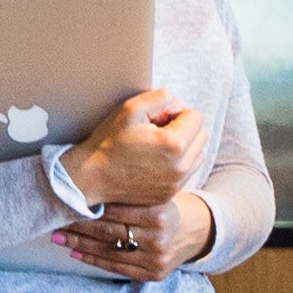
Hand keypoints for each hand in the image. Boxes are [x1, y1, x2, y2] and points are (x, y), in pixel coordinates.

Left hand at [65, 191, 213, 285]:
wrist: (200, 230)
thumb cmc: (170, 204)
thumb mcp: (156, 191)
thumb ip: (129, 190)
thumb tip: (87, 183)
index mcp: (159, 211)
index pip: (114, 209)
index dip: (87, 204)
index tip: (65, 198)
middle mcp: (158, 236)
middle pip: (108, 230)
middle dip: (77, 224)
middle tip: (54, 216)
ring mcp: (156, 258)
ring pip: (109, 250)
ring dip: (79, 243)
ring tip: (57, 235)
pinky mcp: (154, 273)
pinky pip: (116, 267)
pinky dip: (93, 259)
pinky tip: (76, 251)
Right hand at [68, 87, 202, 212]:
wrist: (91, 177)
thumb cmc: (109, 141)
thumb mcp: (131, 108)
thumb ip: (162, 97)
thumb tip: (180, 105)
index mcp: (175, 144)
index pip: (197, 116)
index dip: (176, 112)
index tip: (157, 118)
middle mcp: (182, 167)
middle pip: (202, 135)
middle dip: (184, 128)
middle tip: (157, 130)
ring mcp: (177, 184)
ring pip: (198, 155)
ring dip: (185, 146)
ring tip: (157, 145)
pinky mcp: (169, 195)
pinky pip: (187, 173)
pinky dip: (178, 164)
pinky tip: (154, 161)